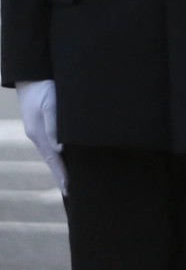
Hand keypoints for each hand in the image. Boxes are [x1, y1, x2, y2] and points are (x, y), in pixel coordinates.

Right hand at [17, 80, 65, 195]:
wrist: (31, 76)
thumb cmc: (44, 88)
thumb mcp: (50, 105)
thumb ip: (54, 126)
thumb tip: (60, 149)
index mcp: (39, 134)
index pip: (53, 160)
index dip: (62, 174)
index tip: (69, 190)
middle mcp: (37, 135)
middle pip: (50, 160)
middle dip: (60, 176)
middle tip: (69, 193)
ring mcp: (37, 131)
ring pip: (50, 153)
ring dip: (59, 167)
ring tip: (68, 180)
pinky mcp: (40, 124)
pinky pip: (50, 144)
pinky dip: (56, 155)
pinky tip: (63, 157)